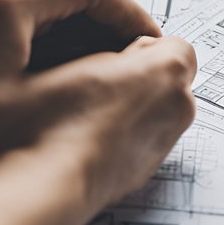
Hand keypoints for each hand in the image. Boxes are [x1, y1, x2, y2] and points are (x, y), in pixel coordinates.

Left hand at [0, 0, 163, 170]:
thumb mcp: (10, 110)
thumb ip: (76, 81)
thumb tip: (118, 71)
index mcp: (0, 0)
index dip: (127, 13)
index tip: (143, 40)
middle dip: (96, 19)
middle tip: (115, 59)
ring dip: (59, 18)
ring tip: (72, 63)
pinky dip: (22, 15)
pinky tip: (24, 53)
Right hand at [0, 34, 197, 209]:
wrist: (45, 183)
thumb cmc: (50, 121)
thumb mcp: (68, 57)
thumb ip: (105, 42)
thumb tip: (114, 49)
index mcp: (166, 69)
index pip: (173, 43)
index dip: (139, 46)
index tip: (110, 53)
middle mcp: (178, 106)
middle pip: (167, 78)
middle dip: (139, 76)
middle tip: (94, 81)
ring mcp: (166, 141)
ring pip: (155, 109)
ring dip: (131, 106)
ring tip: (85, 111)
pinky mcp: (149, 169)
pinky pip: (143, 138)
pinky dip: (124, 135)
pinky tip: (87, 136)